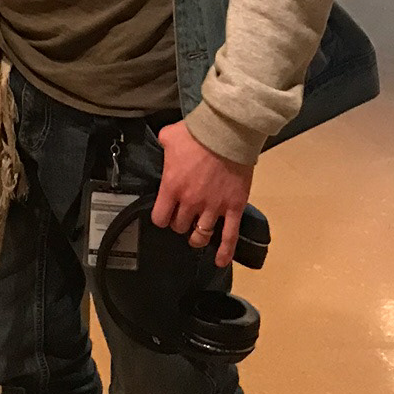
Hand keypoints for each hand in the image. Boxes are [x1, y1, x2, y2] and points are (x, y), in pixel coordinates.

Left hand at [152, 122, 253, 266]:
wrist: (227, 133)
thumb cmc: (197, 133)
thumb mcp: (169, 136)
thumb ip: (163, 146)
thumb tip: (164, 144)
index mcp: (172, 187)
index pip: (160, 218)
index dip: (161, 218)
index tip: (164, 216)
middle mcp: (191, 202)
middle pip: (180, 227)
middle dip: (179, 224)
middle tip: (182, 219)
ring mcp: (213, 207)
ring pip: (201, 235)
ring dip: (197, 237)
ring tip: (196, 236)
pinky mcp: (233, 208)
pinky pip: (229, 236)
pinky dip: (225, 251)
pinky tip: (221, 260)